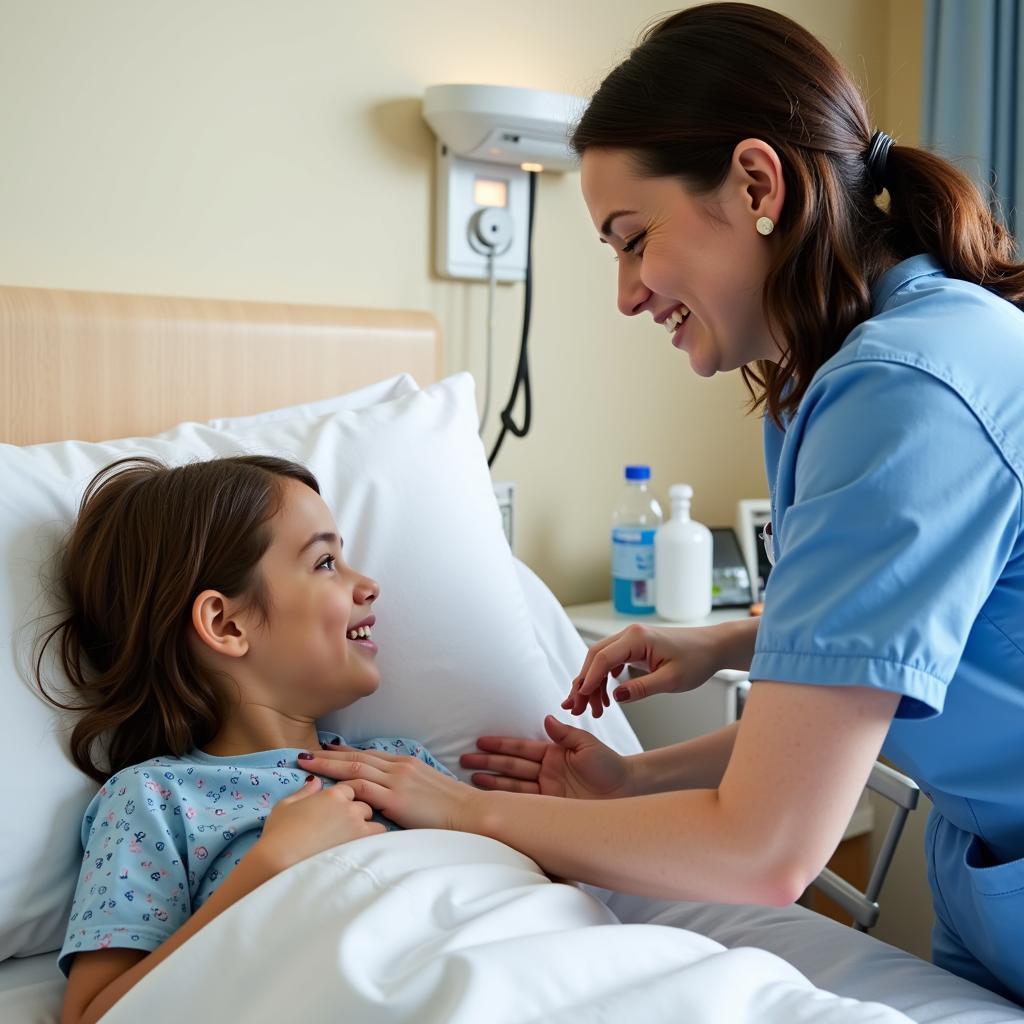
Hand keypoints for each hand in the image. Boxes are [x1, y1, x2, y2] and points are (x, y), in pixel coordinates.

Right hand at [257, 775, 385, 871]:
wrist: (280, 860)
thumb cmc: (279, 833)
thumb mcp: (286, 805)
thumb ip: (304, 792)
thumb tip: (315, 781)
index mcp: (333, 794)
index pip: (350, 789)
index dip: (345, 799)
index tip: (337, 811)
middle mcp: (349, 807)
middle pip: (364, 804)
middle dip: (358, 813)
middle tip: (343, 827)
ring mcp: (358, 826)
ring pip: (374, 821)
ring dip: (367, 827)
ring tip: (353, 840)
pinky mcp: (361, 845)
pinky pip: (378, 839)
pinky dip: (373, 841)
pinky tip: (361, 849)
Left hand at [296, 749, 480, 831]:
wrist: (469, 811)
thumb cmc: (452, 807)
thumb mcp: (428, 788)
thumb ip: (408, 787)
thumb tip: (395, 795)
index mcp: (405, 763)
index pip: (369, 754)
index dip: (345, 752)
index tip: (327, 750)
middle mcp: (398, 767)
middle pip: (356, 757)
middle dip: (328, 755)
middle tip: (304, 753)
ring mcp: (395, 781)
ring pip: (353, 768)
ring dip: (327, 766)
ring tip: (306, 764)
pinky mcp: (394, 798)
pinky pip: (362, 789)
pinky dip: (342, 786)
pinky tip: (326, 788)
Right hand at [460, 714, 634, 798]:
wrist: (626, 792)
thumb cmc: (610, 766)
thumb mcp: (588, 745)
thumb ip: (565, 734)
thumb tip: (546, 719)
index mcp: (553, 753)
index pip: (521, 747)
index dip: (501, 744)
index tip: (480, 741)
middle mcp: (546, 771)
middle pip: (511, 766)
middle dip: (488, 762)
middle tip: (465, 759)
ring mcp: (546, 790)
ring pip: (513, 785)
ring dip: (492, 782)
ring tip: (471, 778)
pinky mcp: (551, 807)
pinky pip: (526, 803)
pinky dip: (509, 802)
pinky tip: (493, 800)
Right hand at [563, 622, 719, 715]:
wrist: (713, 647)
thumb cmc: (697, 660)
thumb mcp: (672, 680)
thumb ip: (642, 689)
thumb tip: (615, 697)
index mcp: (637, 638)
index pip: (603, 658)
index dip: (588, 679)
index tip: (578, 699)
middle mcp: (629, 634)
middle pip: (595, 657)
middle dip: (583, 683)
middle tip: (576, 708)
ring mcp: (631, 639)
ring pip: (600, 659)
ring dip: (592, 682)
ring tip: (589, 708)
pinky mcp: (634, 646)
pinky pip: (611, 660)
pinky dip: (603, 677)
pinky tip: (604, 696)